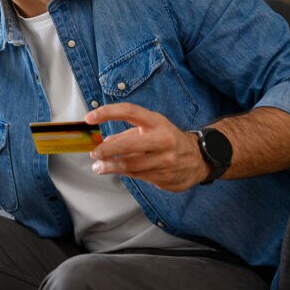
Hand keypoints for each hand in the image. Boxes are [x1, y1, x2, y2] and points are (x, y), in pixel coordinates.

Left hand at [85, 104, 208, 191]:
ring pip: (130, 165)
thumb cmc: (169, 139)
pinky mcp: (165, 177)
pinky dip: (124, 173)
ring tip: (98, 166)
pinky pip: (138, 176)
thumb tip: (105, 142)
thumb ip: (127, 134)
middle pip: (127, 145)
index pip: (129, 112)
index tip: (90, 117)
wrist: (199, 158)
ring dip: (110, 166)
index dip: (107, 113)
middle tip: (94, 154)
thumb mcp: (151, 128)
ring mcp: (164, 160)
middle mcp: (162, 140)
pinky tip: (117, 170)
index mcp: (156, 122)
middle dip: (105, 151)